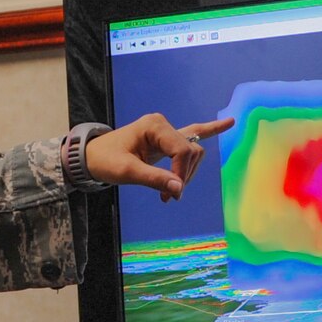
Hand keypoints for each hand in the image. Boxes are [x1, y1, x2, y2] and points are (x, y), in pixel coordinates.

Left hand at [87, 113, 236, 199]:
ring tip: (173, 192)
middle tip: (169, 197)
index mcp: (154, 126)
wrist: (92, 156)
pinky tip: (230, 124)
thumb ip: (154, 179)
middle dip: (184, 176)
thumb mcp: (126, 172)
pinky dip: (210, 131)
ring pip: (192, 152)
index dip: (181, 174)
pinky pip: (193, 134)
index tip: (172, 195)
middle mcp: (163, 125)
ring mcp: (166, 130)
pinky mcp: (166, 139)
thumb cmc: (105, 161)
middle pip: (191, 152)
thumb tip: (179, 188)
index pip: (182, 150)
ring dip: (186, 173)